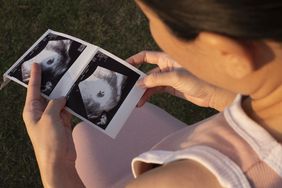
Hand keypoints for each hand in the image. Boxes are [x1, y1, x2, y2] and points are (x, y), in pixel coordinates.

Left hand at [22, 63, 83, 187]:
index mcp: (31, 111)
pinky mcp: (63, 123)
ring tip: (70, 81)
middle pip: (47, 94)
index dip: (35, 77)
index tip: (36, 64)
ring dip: (64, 95)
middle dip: (52, 84)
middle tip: (57, 70)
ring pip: (59, 101)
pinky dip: (71, 105)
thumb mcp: (49, 118)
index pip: (33, 90)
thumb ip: (55, 104)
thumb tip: (62, 98)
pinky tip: (76, 97)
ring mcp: (53, 118)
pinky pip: (67, 110)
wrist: (59, 160)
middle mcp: (41, 113)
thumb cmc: (48, 141)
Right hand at [127, 51, 235, 110]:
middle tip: (128, 88)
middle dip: (137, 79)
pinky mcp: (171, 88)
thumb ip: (156, 80)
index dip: (135, 60)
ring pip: (150, 83)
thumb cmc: (198, 80)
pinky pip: (156, 91)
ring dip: (143, 91)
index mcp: (167, 59)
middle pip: (146, 71)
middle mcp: (166, 67)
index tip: (125, 66)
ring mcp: (168, 78)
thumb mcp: (175, 77)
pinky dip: (149, 95)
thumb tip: (140, 83)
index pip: (147, 56)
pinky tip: (143, 101)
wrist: (212, 94)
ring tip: (135, 100)